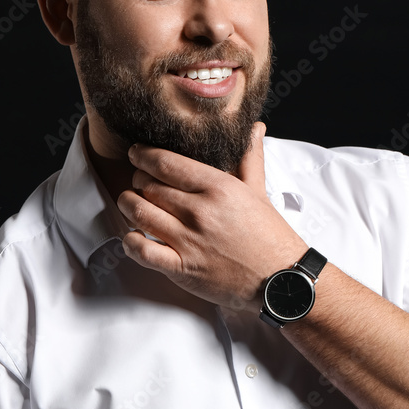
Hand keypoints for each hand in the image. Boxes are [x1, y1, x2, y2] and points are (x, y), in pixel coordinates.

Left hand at [116, 122, 307, 311]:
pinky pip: (141, 251)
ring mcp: (189, 241)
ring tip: (131, 202)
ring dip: (128, 205)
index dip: (144, 155)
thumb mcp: (259, 190)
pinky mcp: (182, 268)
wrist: (280, 280)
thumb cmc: (269, 236)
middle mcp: (200, 212)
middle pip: (148, 185)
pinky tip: (134, 235)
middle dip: (137, 180)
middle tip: (139, 181)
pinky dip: (130, 241)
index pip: (166, 162)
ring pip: (139, 212)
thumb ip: (250, 157)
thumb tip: (254, 128)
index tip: (137, 153)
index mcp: (218, 187)